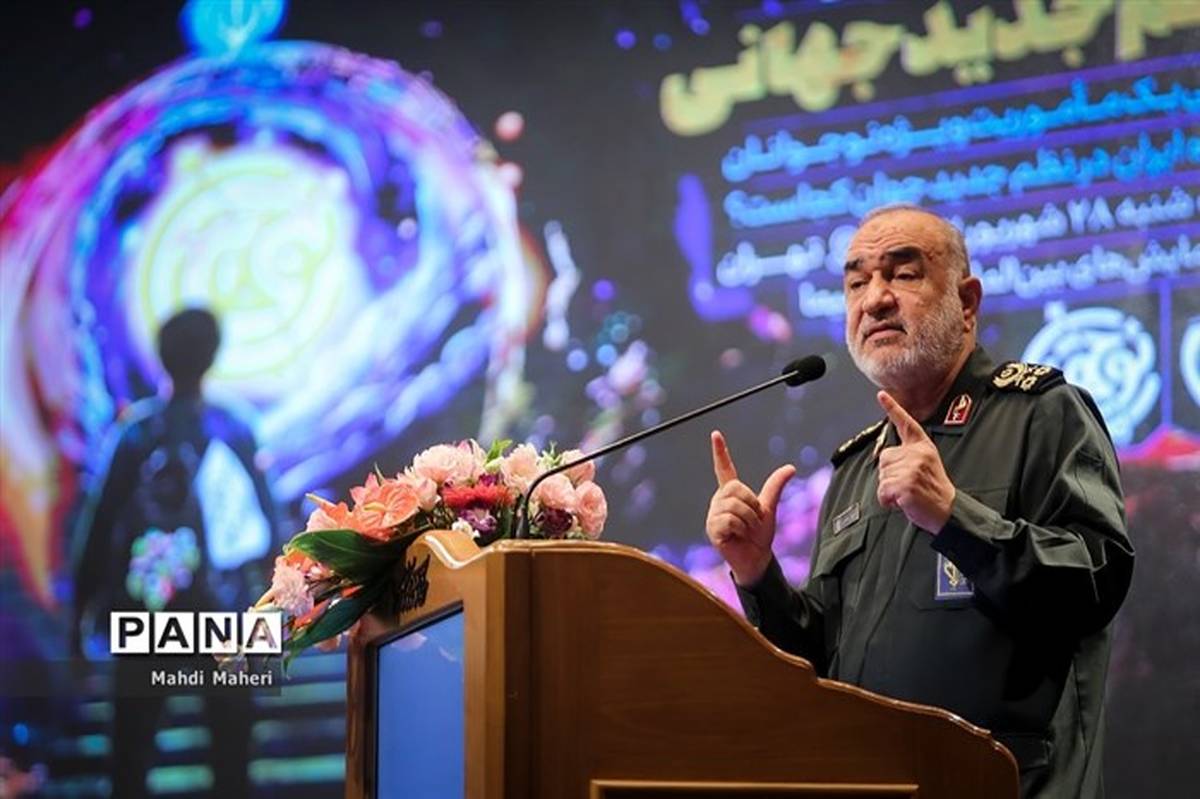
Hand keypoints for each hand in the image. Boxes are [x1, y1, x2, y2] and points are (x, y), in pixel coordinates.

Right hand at [705, 431, 794, 585]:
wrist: (756, 558)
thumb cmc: (759, 534)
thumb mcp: (769, 507)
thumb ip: (775, 486)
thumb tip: (791, 467)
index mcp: (731, 493)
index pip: (724, 468)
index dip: (720, 452)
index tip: (716, 434)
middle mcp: (719, 500)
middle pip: (736, 488)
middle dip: (751, 505)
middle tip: (752, 520)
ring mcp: (714, 514)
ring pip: (735, 506)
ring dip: (748, 520)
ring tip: (745, 530)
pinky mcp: (712, 528)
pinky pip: (730, 520)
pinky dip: (741, 528)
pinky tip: (737, 535)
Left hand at [876, 391, 955, 533]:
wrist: (947, 510)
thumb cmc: (933, 490)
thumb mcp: (925, 464)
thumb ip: (908, 455)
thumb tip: (886, 459)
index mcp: (923, 447)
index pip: (906, 424)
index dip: (893, 408)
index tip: (881, 394)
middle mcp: (917, 454)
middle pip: (884, 457)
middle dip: (889, 474)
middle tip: (908, 484)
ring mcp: (912, 469)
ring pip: (882, 476)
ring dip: (889, 489)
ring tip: (907, 493)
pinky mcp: (906, 485)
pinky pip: (882, 491)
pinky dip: (887, 500)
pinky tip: (902, 501)